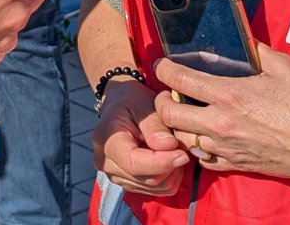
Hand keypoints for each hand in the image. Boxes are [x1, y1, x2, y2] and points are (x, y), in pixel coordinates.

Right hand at [92, 79, 188, 195]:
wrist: (120, 103)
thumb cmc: (132, 100)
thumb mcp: (143, 104)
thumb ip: (155, 126)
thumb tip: (170, 146)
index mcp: (107, 140)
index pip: (134, 164)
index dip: (161, 163)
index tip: (183, 154)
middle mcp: (106, 162)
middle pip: (146, 179)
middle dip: (171, 167)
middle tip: (183, 148)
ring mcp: (115, 175)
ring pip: (153, 188)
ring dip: (171, 173)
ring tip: (176, 151)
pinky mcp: (127, 182)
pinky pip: (155, 190)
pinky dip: (168, 178)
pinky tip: (169, 159)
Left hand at [153, 44, 289, 185]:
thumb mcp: (282, 66)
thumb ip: (256, 50)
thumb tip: (241, 38)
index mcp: (229, 95)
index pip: (179, 81)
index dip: (164, 70)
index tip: (162, 65)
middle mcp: (221, 123)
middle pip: (169, 115)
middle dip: (161, 101)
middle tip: (167, 93)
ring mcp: (226, 147)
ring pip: (181, 139)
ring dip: (176, 126)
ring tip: (183, 114)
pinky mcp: (235, 165)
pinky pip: (202, 160)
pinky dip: (196, 148)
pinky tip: (202, 137)